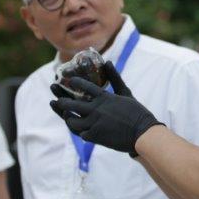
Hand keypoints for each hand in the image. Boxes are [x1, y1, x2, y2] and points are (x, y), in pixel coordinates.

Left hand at [48, 62, 162, 154]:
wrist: (142, 133)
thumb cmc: (136, 112)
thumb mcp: (125, 92)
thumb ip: (114, 77)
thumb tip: (107, 62)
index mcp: (104, 97)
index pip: (85, 86)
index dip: (75, 82)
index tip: (70, 80)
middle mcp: (96, 109)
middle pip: (72, 104)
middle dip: (62, 102)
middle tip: (56, 100)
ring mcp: (94, 123)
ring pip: (73, 121)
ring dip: (68, 118)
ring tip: (65, 115)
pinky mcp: (95, 136)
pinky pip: (81, 134)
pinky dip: (80, 131)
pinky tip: (78, 128)